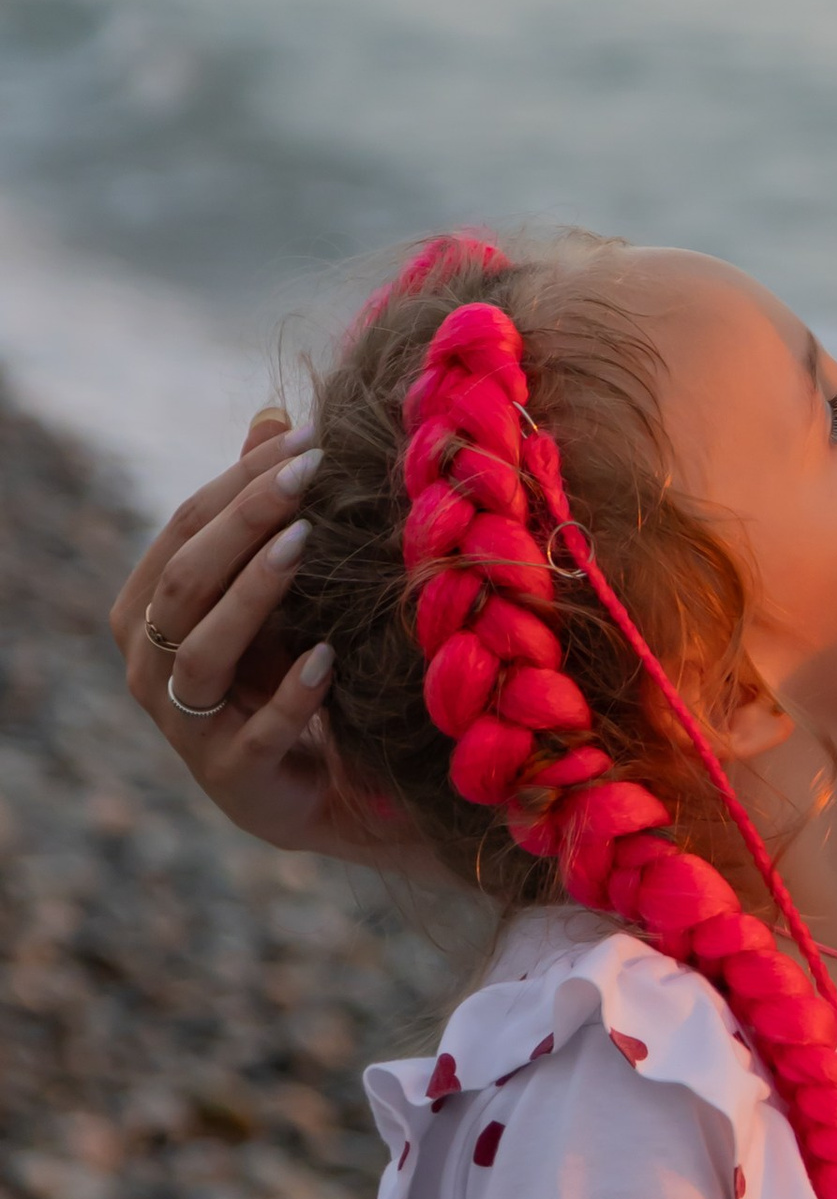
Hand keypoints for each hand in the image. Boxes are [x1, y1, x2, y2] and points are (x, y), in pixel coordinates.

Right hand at [108, 408, 387, 859]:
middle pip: (183, 582)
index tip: (308, 437)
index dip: (239, 480)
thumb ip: (262, 510)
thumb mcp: (276, 586)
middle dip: (245, 521)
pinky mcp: (233, 781)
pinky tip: (329, 656)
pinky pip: (254, 736)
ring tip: (309, 543)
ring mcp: (186, 730)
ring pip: (200, 653)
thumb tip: (273, 414)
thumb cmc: (286, 669)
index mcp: (145, 611)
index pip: (182, 528)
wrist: (325, 783)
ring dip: (254, 594)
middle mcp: (148, 668)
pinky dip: (290, 695)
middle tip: (310, 473)